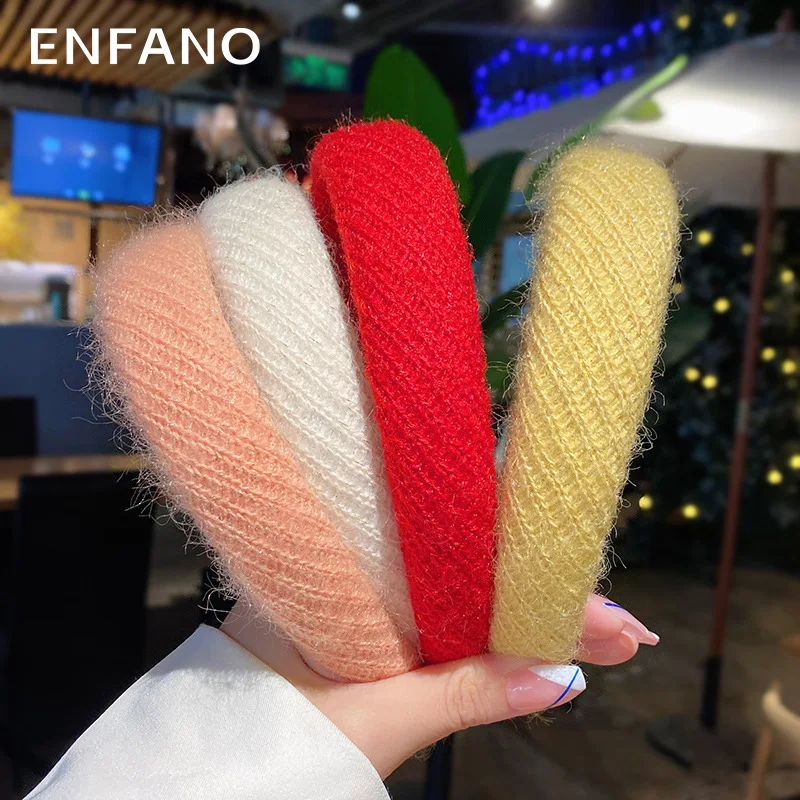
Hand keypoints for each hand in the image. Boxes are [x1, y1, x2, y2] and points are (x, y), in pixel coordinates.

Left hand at [221, 594, 656, 778]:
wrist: (204, 777)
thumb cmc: (270, 735)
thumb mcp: (374, 715)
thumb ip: (465, 694)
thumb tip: (560, 678)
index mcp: (350, 562)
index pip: (460, 541)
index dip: (535, 565)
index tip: (597, 598)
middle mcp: (362, 570)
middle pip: (474, 569)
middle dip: (551, 597)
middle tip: (622, 629)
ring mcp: (369, 602)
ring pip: (464, 596)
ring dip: (529, 616)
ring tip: (602, 638)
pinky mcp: (371, 632)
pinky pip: (442, 622)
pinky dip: (489, 638)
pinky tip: (536, 646)